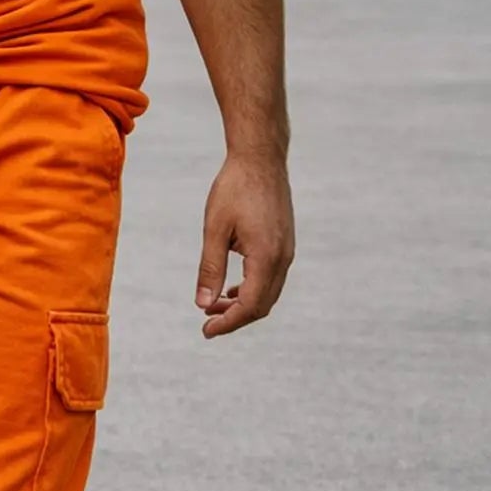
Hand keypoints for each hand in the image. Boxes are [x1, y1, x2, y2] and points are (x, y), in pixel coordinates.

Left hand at [195, 153, 294, 338]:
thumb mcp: (214, 229)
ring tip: (214, 306)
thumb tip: (203, 305)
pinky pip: (272, 278)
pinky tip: (232, 288)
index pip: (250, 306)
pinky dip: (253, 289)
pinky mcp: (285, 243)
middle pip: (262, 305)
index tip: (206, 331)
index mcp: (266, 257)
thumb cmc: (234, 188)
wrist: (260, 158)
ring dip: (243, 304)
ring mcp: (287, 251)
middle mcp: (283, 258)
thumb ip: (210, 268)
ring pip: (268, 293)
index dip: (228, 323)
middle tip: (207, 324)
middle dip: (235, 318)